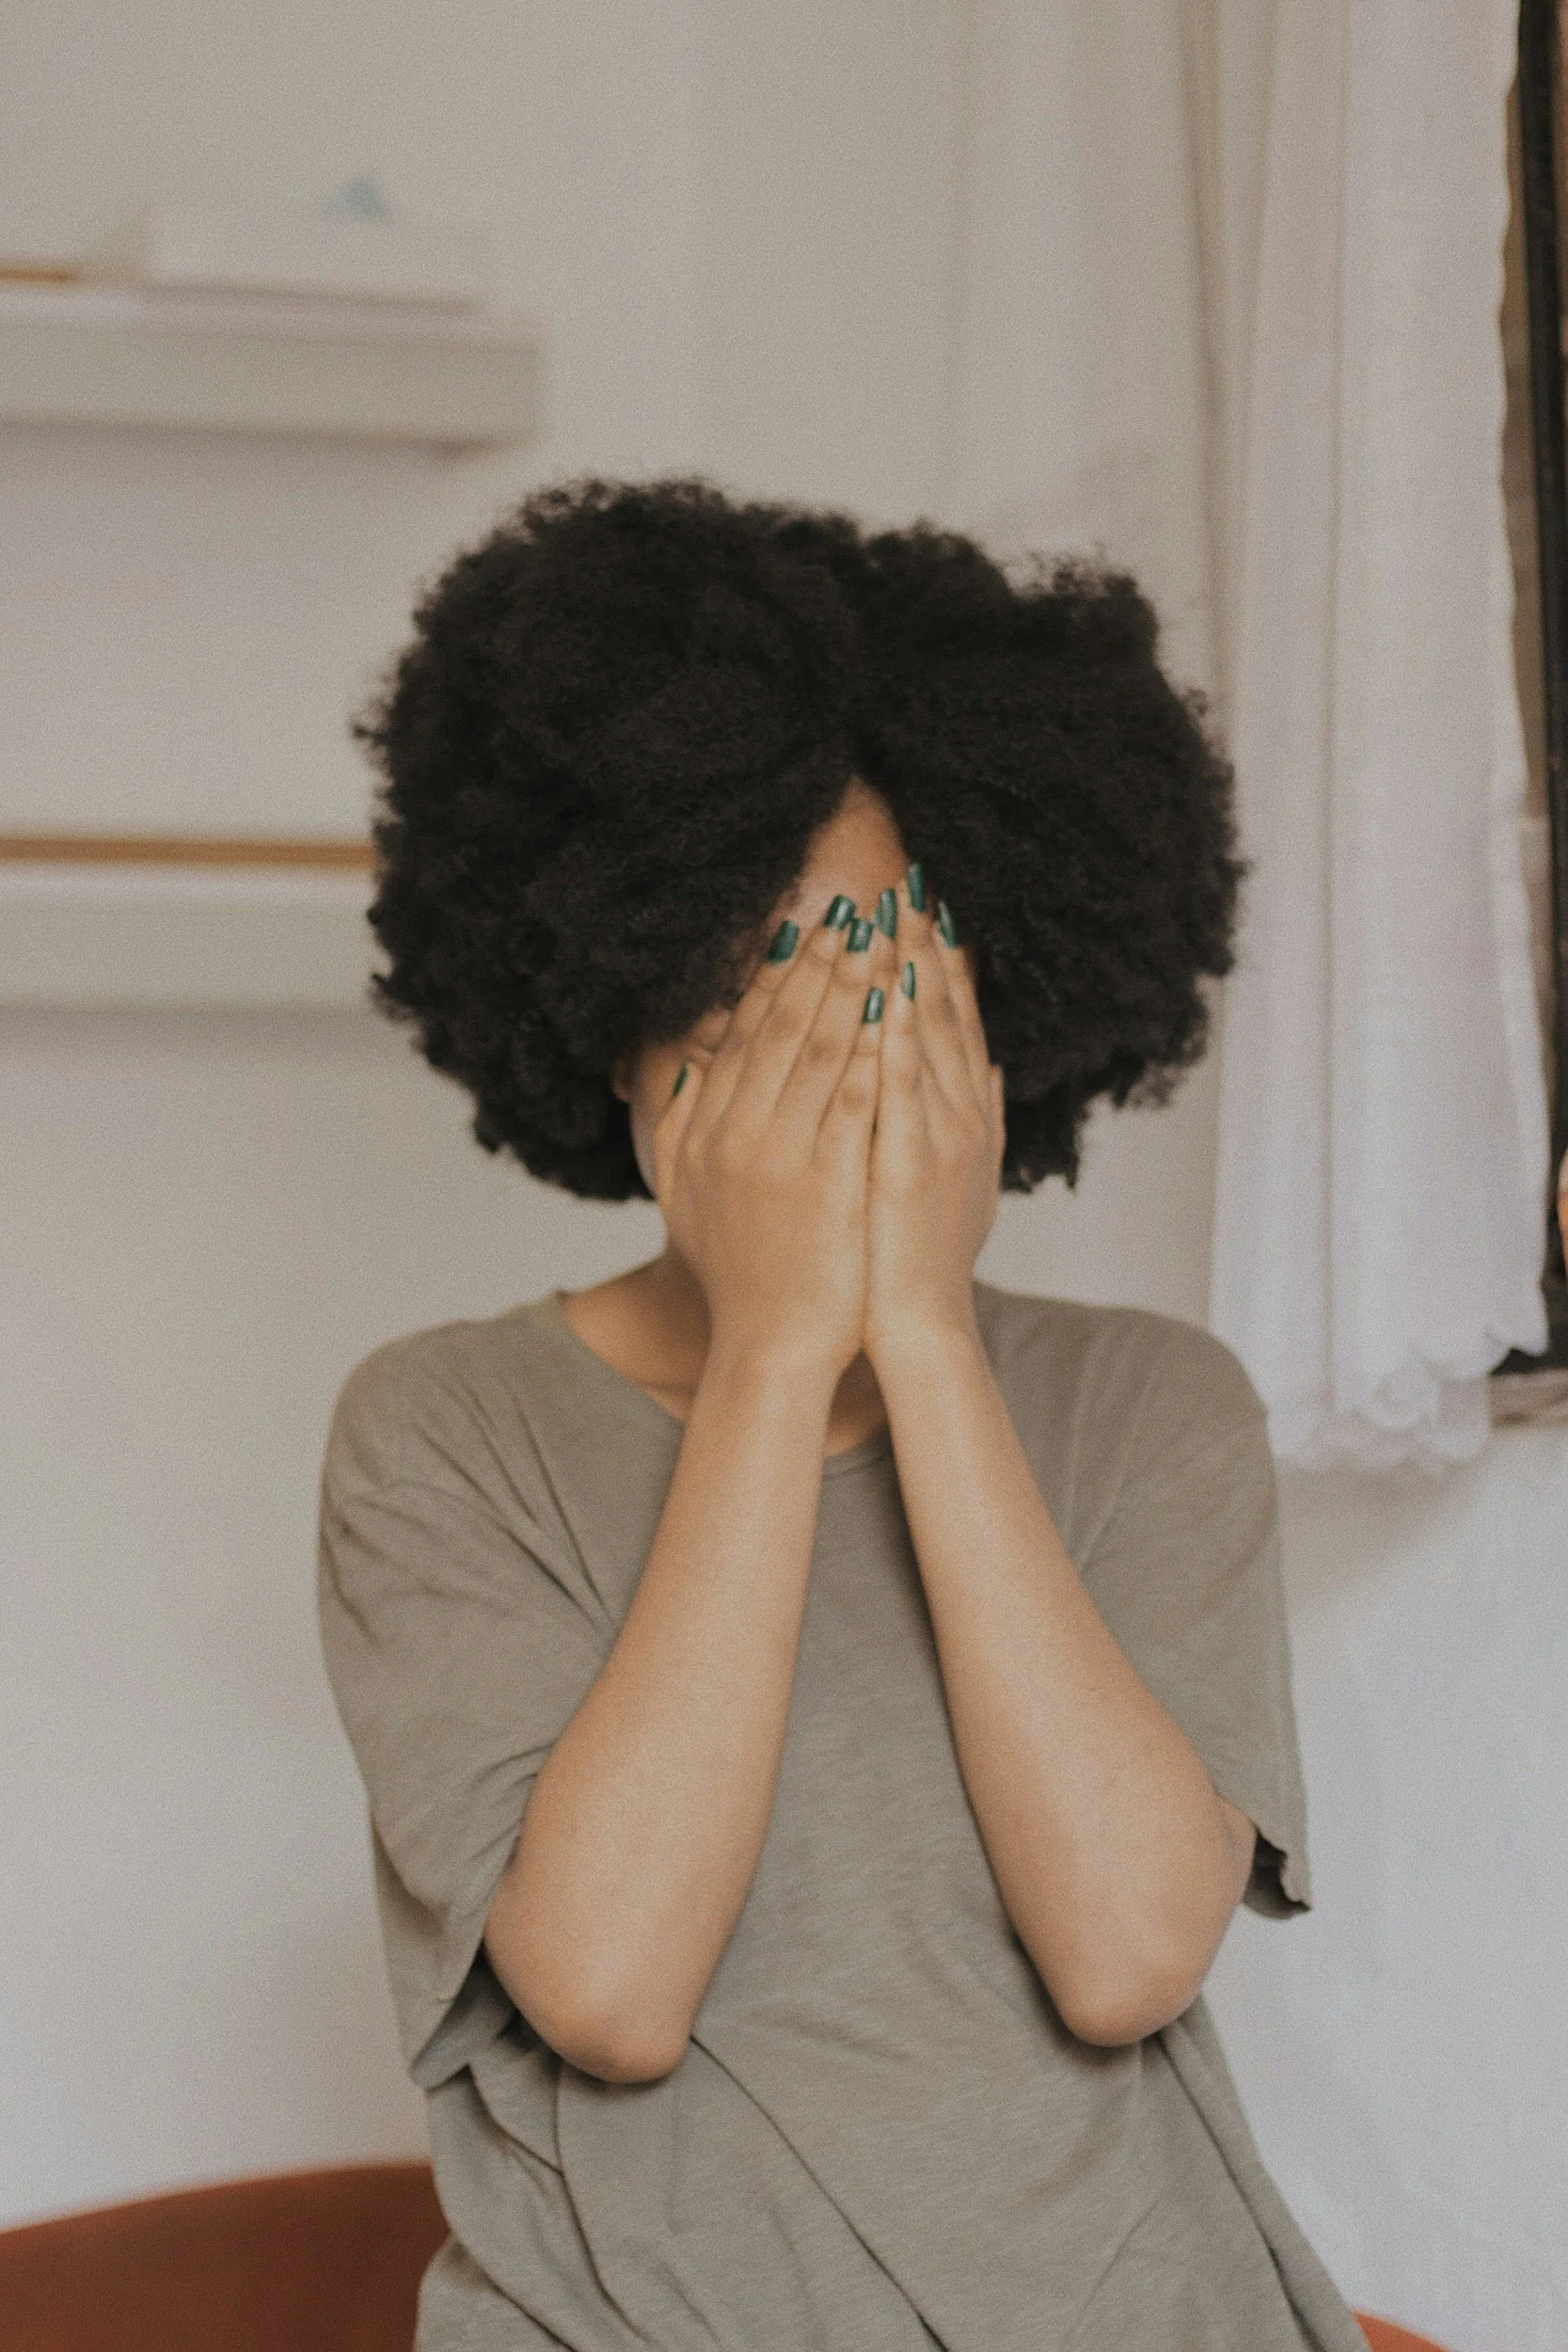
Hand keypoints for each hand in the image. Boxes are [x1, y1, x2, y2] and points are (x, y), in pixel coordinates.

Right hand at [650, 902, 896, 1378]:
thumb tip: (691, 1060)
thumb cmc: (738, 1272)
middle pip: (783, 1027)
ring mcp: (782, 1156)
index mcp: (709, 1129)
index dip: (779, 976)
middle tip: (853, 913)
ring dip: (852, 988)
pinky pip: (854, 1099)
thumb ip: (682, 1123)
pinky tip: (897, 1012)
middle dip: (821, 963)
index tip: (807, 931)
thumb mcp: (686, 1191)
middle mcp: (738, 1133)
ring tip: (880, 941)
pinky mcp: (828, 1182)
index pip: (746, 1033)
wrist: (771, 1345)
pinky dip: (873, 1050)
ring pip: (820, 1050)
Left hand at [864, 870, 1004, 1362]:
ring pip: (927, 1036)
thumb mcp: (954, 1178)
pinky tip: (888, 989)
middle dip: (925, 947)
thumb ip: (968, 1117)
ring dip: (912, 971)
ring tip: (895, 913)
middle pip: (944, 1014)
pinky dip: (899, 1034)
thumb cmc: (917, 1258)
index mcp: (964, 1115)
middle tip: (910, 885)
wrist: (916, 1324)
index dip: (941, 962)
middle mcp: (962, 1115)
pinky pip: (904, 1086)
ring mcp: (942, 1136)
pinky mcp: (914, 1162)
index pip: (952, 1021)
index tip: (924, 909)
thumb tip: (987, 1067)